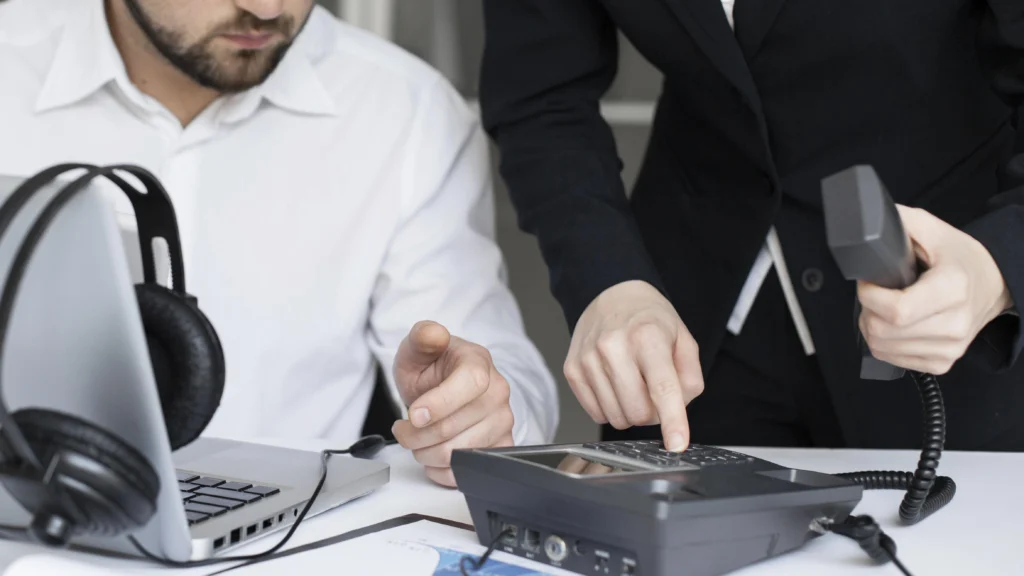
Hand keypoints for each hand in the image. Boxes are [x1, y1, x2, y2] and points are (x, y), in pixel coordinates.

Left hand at [391, 321, 514, 486]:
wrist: (444, 387)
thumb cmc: (432, 369)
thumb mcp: (417, 349)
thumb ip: (422, 338)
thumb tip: (433, 333)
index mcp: (479, 362)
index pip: (470, 384)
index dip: (438, 404)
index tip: (413, 415)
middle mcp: (498, 392)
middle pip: (454, 428)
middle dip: (416, 435)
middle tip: (404, 428)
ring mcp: (502, 422)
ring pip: (457, 454)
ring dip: (425, 453)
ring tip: (417, 439)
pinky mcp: (500, 448)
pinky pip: (467, 473)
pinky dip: (440, 470)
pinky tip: (432, 453)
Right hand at [563, 280, 703, 451]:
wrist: (611, 296)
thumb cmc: (650, 321)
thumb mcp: (683, 340)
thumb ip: (690, 378)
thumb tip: (678, 411)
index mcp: (647, 336)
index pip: (662, 387)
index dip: (672, 420)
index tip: (677, 444)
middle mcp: (613, 346)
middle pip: (638, 411)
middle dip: (652, 413)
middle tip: (653, 391)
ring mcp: (588, 359)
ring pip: (616, 417)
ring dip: (630, 411)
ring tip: (633, 384)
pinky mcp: (572, 370)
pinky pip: (596, 413)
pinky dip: (611, 408)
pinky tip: (615, 385)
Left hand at [857, 205, 1012, 373]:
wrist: (993, 285)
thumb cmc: (961, 259)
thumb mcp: (934, 230)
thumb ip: (901, 221)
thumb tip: (870, 219)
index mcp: (952, 288)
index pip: (897, 310)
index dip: (870, 296)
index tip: (868, 283)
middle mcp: (954, 323)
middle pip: (883, 331)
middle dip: (867, 309)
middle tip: (877, 293)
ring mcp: (950, 348)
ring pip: (882, 347)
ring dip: (872, 327)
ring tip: (885, 308)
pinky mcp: (941, 363)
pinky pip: (892, 359)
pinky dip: (883, 343)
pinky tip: (894, 326)